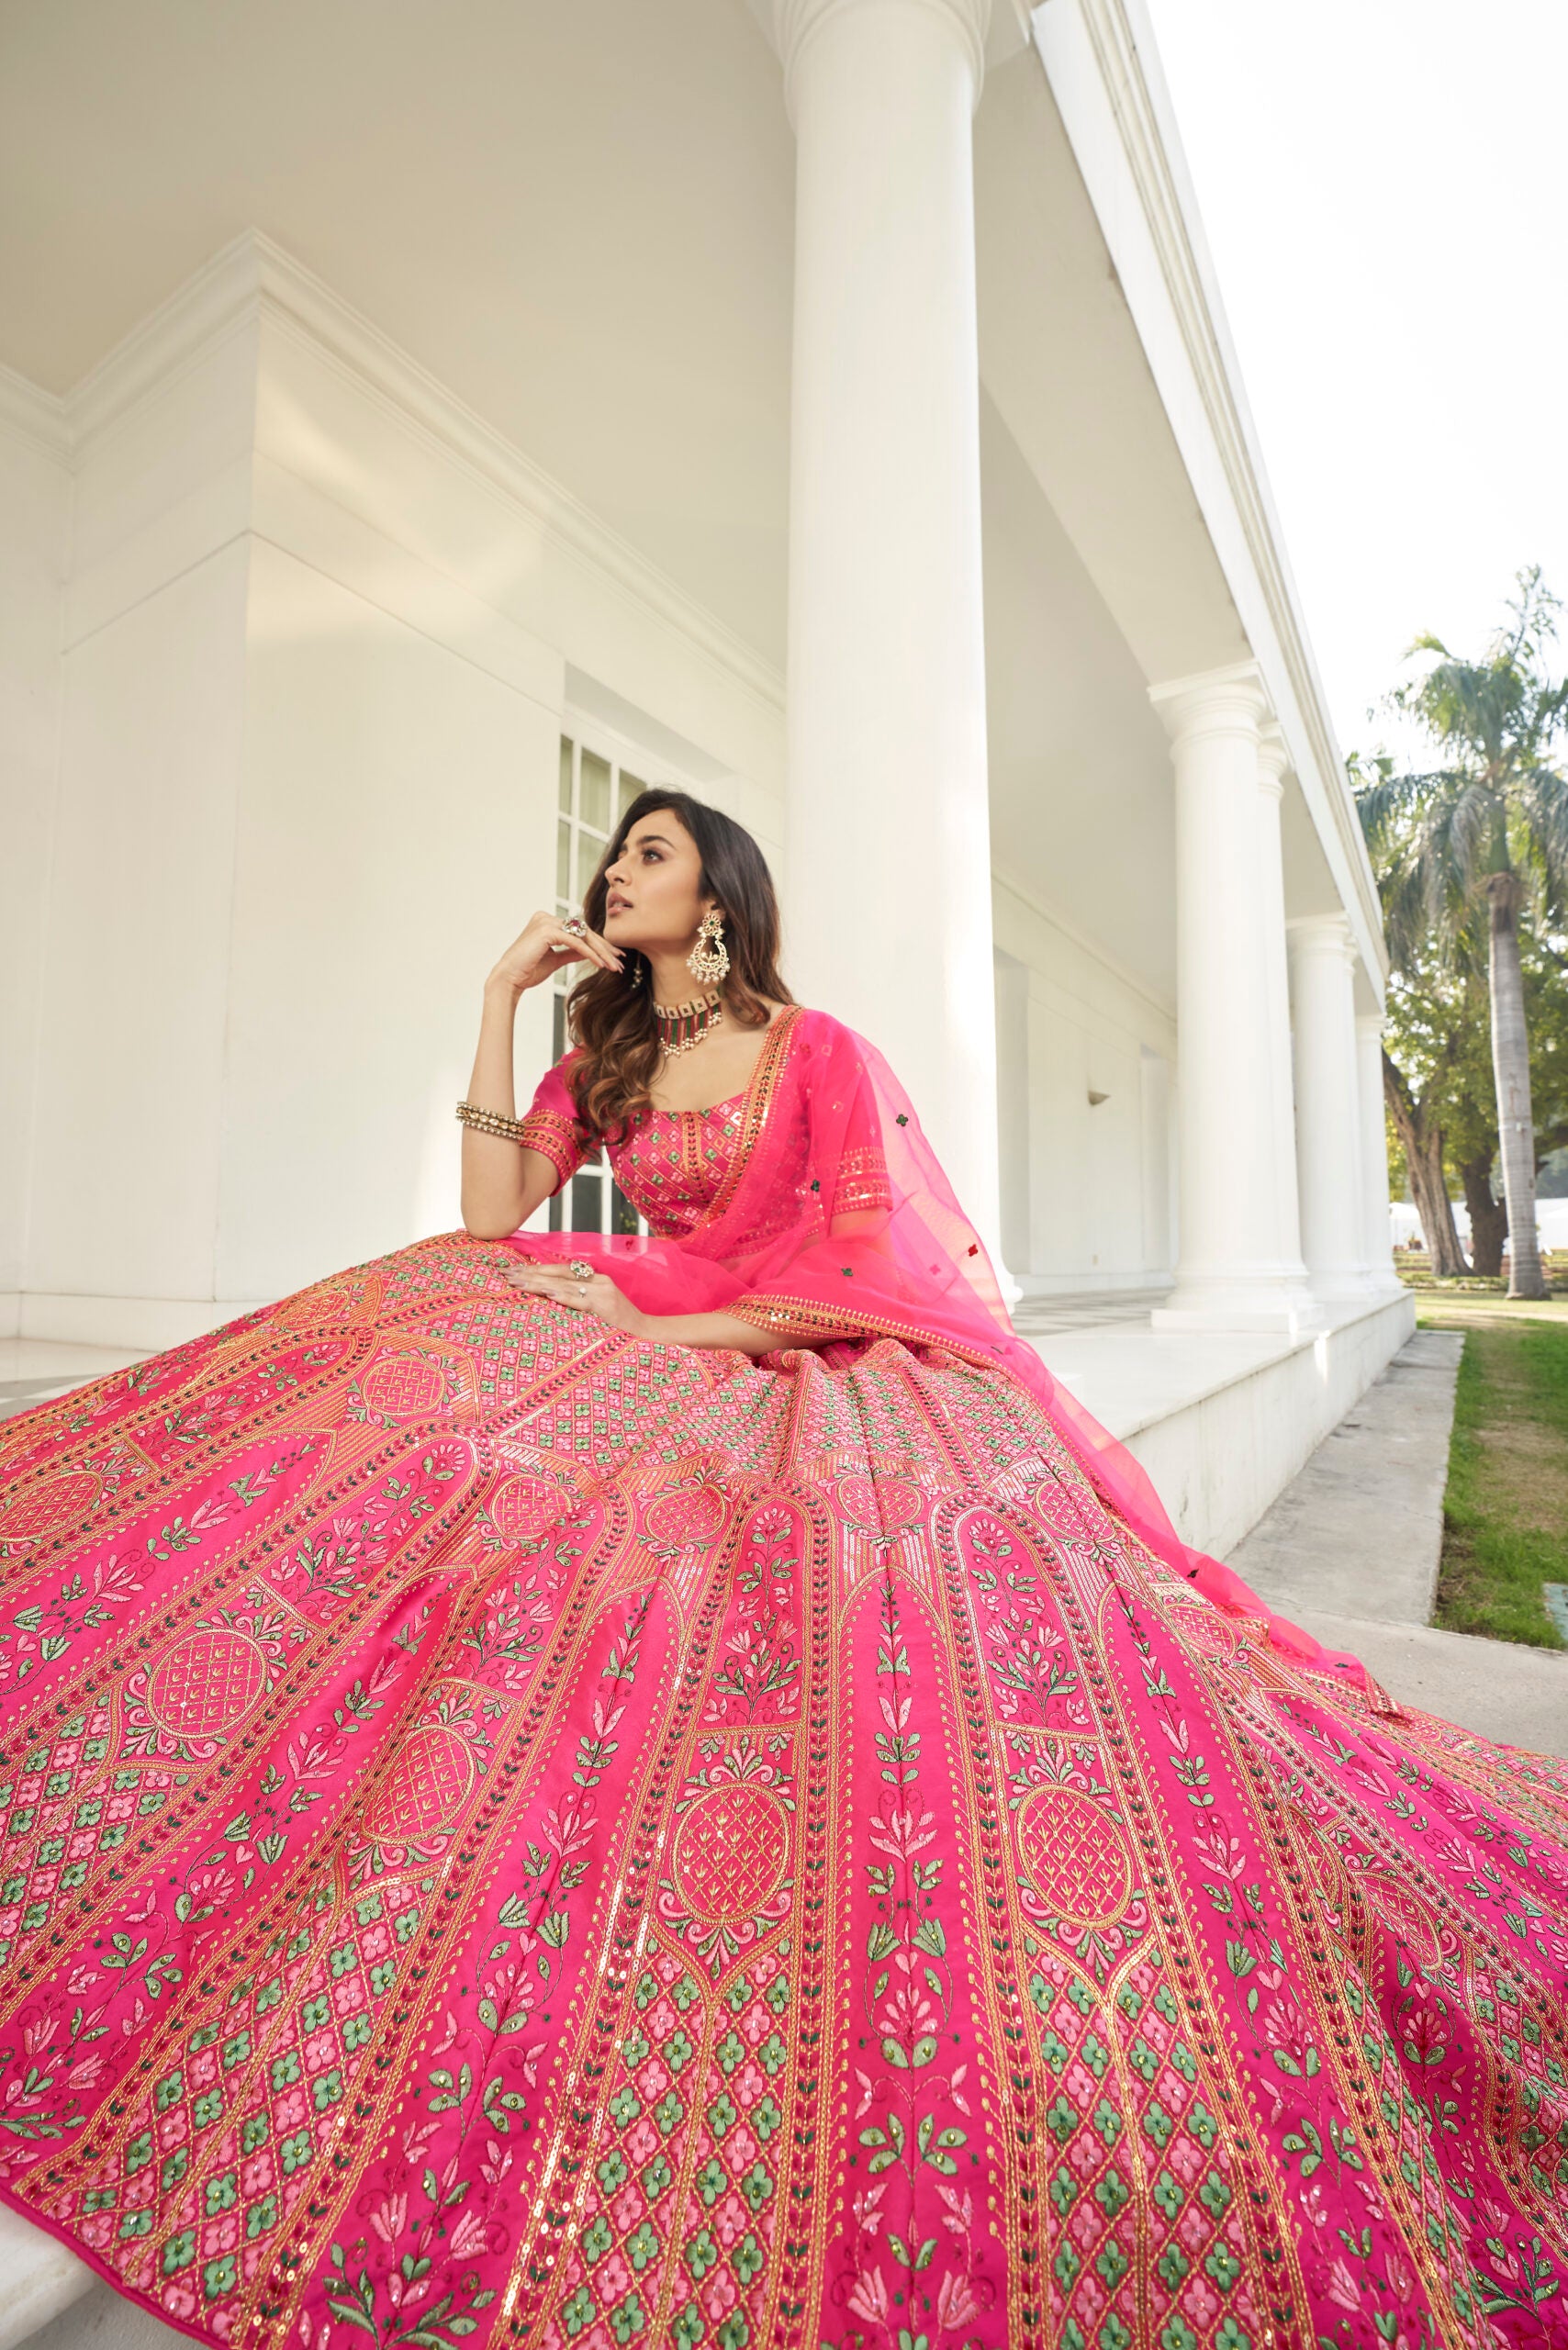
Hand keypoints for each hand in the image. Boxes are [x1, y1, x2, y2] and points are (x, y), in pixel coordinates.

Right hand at [487, 909, 623, 998]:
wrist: (509, 980)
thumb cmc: (528, 970)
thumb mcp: (555, 959)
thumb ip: (571, 952)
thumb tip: (589, 952)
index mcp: (547, 921)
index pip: (579, 930)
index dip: (599, 944)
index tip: (614, 956)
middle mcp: (546, 917)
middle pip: (583, 931)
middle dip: (604, 947)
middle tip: (620, 961)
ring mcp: (546, 921)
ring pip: (582, 935)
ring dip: (600, 952)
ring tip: (613, 966)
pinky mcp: (547, 931)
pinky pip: (575, 942)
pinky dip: (590, 953)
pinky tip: (600, 965)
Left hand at [503, 1257, 646, 1333]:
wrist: (649, 1335)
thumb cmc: (621, 1327)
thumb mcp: (597, 1311)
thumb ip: (577, 1302)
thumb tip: (546, 1300)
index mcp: (595, 1279)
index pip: (559, 1270)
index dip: (535, 1269)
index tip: (511, 1271)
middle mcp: (598, 1281)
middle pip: (557, 1273)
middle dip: (529, 1273)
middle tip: (504, 1274)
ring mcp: (603, 1292)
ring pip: (564, 1284)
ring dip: (538, 1283)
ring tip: (516, 1282)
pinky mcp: (606, 1305)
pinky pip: (580, 1300)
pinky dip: (563, 1296)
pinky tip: (545, 1294)